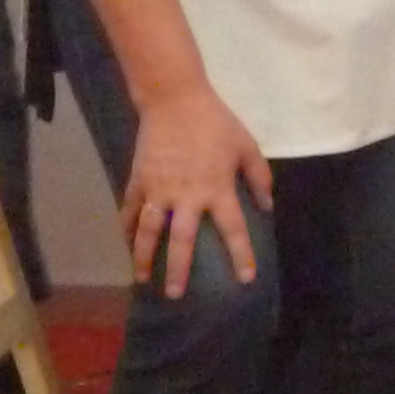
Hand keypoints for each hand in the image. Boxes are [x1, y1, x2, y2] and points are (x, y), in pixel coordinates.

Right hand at [122, 84, 269, 298]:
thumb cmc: (215, 123)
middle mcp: (186, 196)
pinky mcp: (139, 180)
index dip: (241, 255)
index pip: (233, 230)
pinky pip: (131, 210)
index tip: (245, 279)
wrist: (174, 99)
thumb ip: (260, 178)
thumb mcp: (246, 146)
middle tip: (175, 295)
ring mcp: (159, 189)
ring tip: (143, 279)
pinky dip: (127, 229)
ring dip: (144, 257)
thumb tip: (267, 207)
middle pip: (182, 241)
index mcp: (217, 189)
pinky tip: (127, 244)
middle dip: (179, 270)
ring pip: (148, 231)